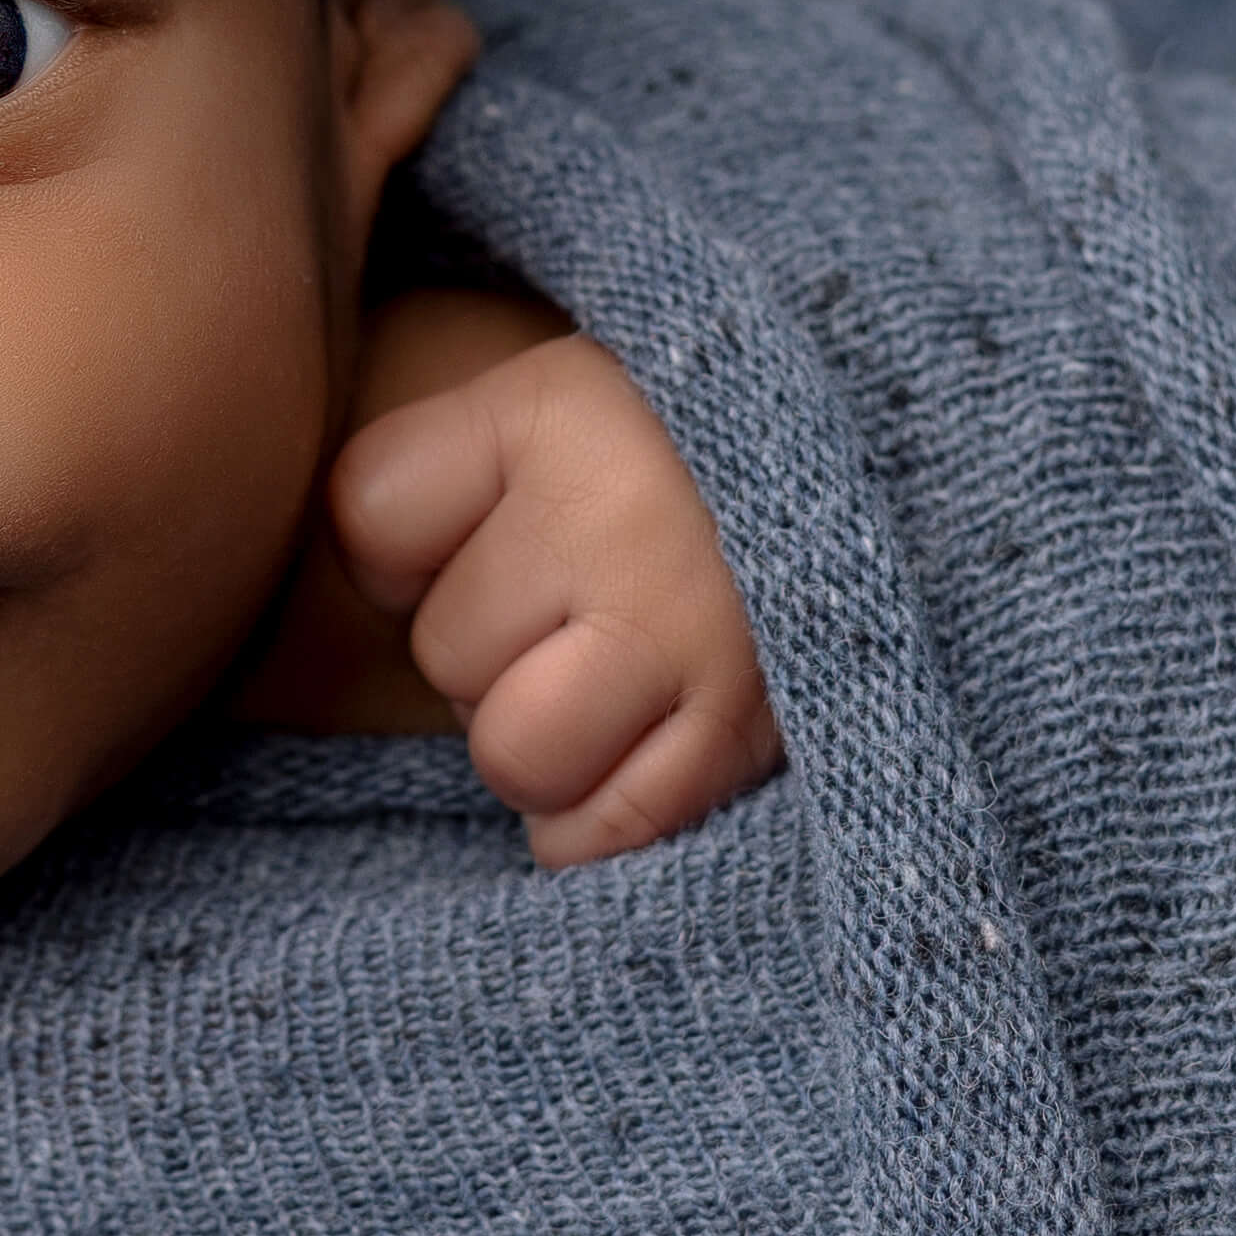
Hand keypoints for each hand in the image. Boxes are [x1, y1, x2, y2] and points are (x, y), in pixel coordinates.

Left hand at [320, 299, 784, 869]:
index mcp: (562, 408)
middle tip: (588, 600)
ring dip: (544, 737)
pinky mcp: (751, 739)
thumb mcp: (551, 400)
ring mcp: (701, 635)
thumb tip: (339, 586)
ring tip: (619, 676)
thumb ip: (428, 471)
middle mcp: (631, 516)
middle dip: (493, 646)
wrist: (897, 468)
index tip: (499, 509)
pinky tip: (645, 745)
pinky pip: (592, 835)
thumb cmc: (686, 457)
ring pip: (515, 751)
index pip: (367, 522)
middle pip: (447, 653)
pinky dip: (595, 814)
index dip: (413, 540)